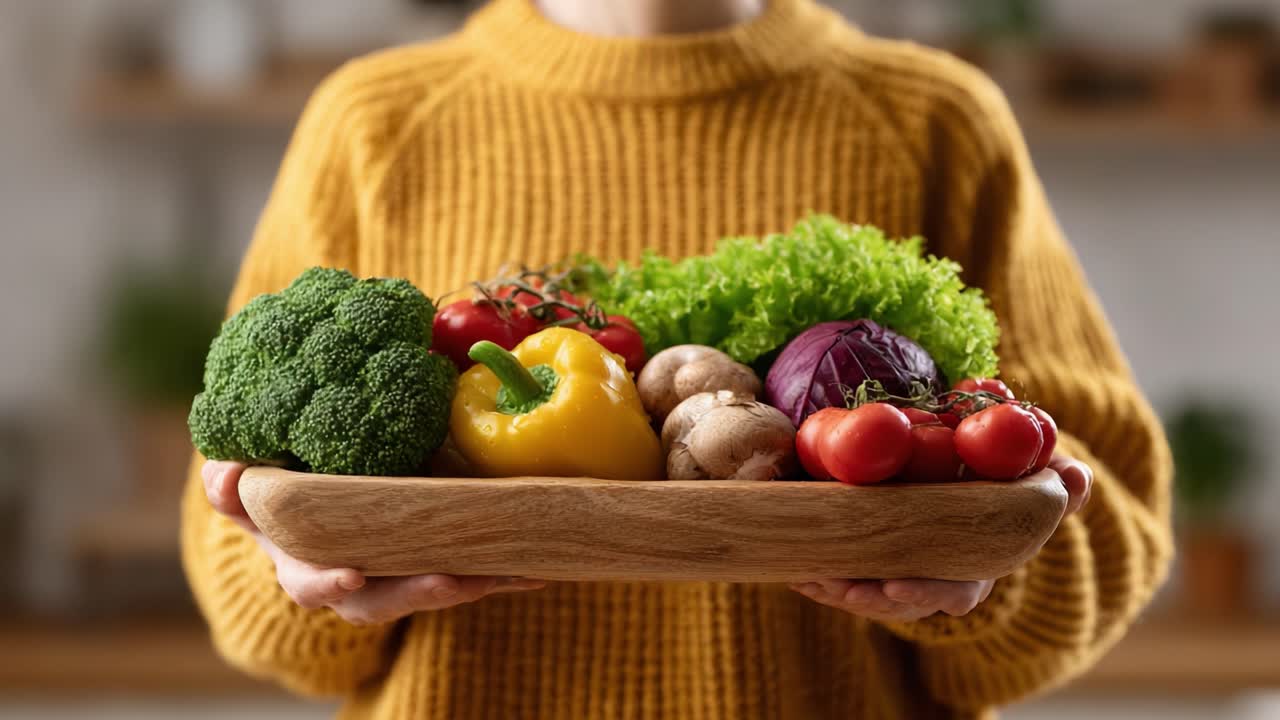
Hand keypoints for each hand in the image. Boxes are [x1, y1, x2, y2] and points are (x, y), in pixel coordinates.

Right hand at [202, 461, 546, 625]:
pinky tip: (542, 562)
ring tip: (515, 568)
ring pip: (439, 588)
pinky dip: (507, 571)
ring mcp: (399, 578)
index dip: (327, 580)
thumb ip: (233, 485)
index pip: (310, 581)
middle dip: (420, 591)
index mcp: (303, 564)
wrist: (320, 502)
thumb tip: (225, 475)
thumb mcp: (251, 488)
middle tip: (454, 581)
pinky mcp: (440, 566)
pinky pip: (475, 573)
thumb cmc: (283, 491)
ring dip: (478, 582)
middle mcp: (354, 583)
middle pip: (386, 599)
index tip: (349, 573)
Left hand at [790, 455, 1092, 622]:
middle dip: (864, 598)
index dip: (923, 593)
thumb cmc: (1001, 485)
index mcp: (971, 565)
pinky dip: (815, 573)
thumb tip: (1077, 479)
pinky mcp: (865, 559)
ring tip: (806, 574)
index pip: (952, 591)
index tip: (893, 587)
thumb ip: (1058, 484)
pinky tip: (792, 566)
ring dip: (832, 587)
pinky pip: (838, 574)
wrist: (963, 476)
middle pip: (896, 602)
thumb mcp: (1033, 482)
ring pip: (861, 592)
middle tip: (836, 584)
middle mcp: (932, 579)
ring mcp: (897, 572)